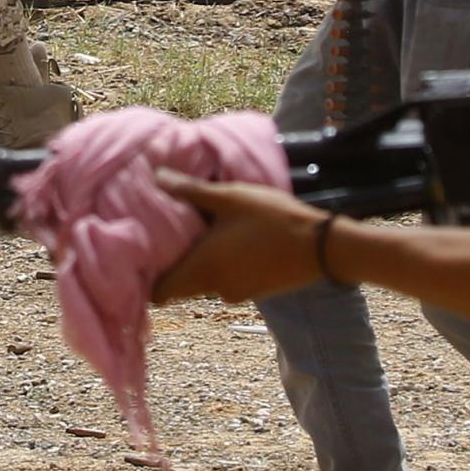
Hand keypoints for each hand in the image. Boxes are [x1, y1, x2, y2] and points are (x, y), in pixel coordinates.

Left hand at [149, 169, 330, 304]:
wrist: (322, 246)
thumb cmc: (271, 219)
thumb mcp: (230, 198)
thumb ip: (191, 191)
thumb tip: (156, 177)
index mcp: (202, 269)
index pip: (160, 293)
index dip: (149, 278)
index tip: (147, 256)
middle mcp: (216, 288)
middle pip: (183, 286)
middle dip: (177, 264)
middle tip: (176, 235)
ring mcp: (238, 293)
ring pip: (208, 282)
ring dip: (205, 262)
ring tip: (209, 232)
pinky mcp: (257, 291)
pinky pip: (230, 280)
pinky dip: (227, 266)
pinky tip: (237, 241)